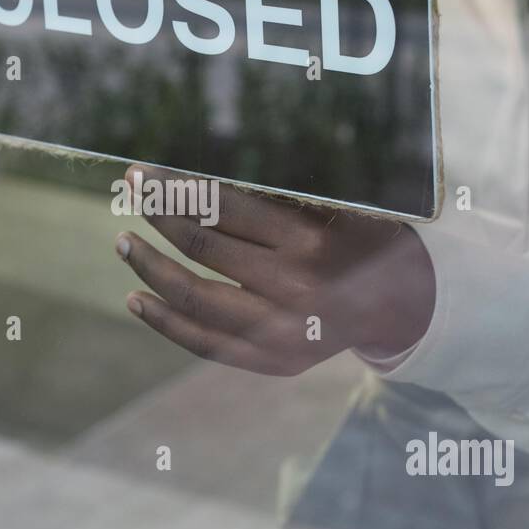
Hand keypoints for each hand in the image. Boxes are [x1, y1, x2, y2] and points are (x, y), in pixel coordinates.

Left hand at [115, 164, 435, 375]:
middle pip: (204, 247)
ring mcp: (281, 332)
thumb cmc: (364, 237)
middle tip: (131, 191)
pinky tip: (136, 298)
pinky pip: (205, 343)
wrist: (404, 304)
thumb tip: (202, 167)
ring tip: (124, 243)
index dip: (177, 188)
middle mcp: (294, 288)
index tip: (145, 172)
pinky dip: (164, 321)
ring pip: (195, 297)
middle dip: (159, 214)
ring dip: (150, 267)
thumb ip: (283, 190)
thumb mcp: (340, 204)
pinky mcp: (274, 360)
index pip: (224, 210)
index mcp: (310, 241)